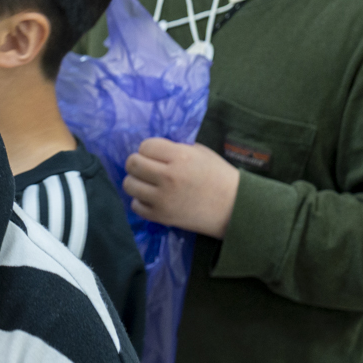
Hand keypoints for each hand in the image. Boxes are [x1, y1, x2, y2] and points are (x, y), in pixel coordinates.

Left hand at [123, 138, 240, 236]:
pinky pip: (135, 205)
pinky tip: (152, 198)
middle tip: (147, 167)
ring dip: (136, 181)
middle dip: (137, 163)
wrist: (232, 208)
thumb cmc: (219, 177)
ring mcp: (162, 198)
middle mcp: (168, 177)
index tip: (155, 155)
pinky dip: (141, 201)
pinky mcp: (160, 216)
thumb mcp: (201, 153)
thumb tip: (153, 151)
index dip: (149, 149)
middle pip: (132, 164)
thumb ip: (175, 149)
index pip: (146, 146)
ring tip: (148, 183)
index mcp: (180, 157)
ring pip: (129, 184)